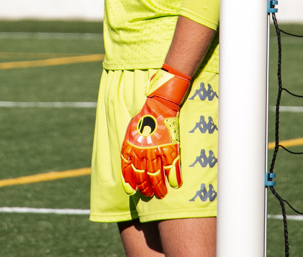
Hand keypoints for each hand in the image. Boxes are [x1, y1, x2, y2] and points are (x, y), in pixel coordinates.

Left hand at [121, 65, 191, 198]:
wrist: (158, 107)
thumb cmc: (143, 119)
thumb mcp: (129, 132)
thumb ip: (129, 147)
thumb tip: (130, 163)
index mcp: (130, 147)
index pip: (127, 170)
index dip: (129, 182)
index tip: (132, 192)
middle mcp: (141, 151)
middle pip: (142, 176)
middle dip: (145, 188)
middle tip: (148, 194)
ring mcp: (156, 151)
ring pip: (156, 175)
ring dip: (158, 187)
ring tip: (161, 194)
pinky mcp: (169, 148)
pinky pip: (171, 167)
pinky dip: (173, 178)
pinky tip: (175, 185)